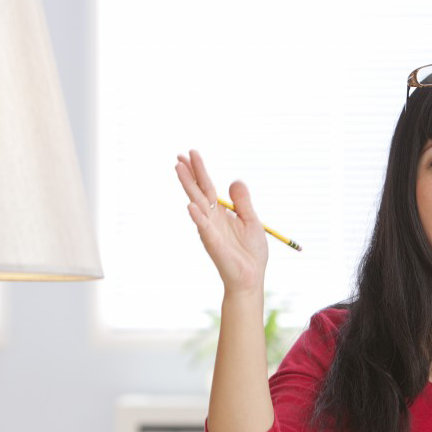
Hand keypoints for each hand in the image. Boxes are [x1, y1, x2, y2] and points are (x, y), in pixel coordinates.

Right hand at [175, 150, 268, 293]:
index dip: (200, 170)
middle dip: (190, 173)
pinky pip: (204, 228)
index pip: (207, 187)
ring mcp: (210, 230)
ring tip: (179, 169)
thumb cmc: (251, 253)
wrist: (250, 278)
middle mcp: (212, 219)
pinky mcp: (214, 243)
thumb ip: (243, 202)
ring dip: (188, 186)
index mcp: (221, 213)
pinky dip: (197, 217)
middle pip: (199, 191)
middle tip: (179, 155)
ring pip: (197, 204)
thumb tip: (235, 180)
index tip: (191, 153)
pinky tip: (190, 206)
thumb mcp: (252, 221)